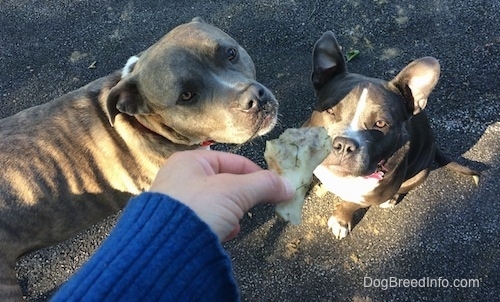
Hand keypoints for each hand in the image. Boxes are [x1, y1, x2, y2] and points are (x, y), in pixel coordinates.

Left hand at [149, 150, 293, 240]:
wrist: (167, 247)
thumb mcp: (235, 191)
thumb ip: (263, 185)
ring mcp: (177, 201)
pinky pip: (206, 219)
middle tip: (256, 204)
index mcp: (191, 161)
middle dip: (243, 196)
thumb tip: (288, 186)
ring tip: (235, 221)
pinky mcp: (176, 223)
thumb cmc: (198, 208)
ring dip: (231, 212)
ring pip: (216, 202)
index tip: (275, 188)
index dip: (257, 174)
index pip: (234, 161)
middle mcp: (180, 177)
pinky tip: (224, 232)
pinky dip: (218, 224)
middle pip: (225, 182)